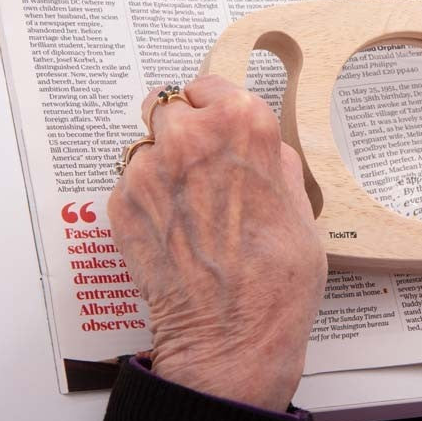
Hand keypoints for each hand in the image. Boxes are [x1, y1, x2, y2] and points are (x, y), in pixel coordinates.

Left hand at [108, 75, 326, 411]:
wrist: (233, 334)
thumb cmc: (277, 278)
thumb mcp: (301, 204)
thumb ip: (272, 160)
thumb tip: (257, 149)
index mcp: (242, 123)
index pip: (209, 85)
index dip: (214, 109)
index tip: (216, 126)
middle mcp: (189, 136)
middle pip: (168, 107)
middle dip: (182, 132)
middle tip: (199, 166)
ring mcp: (148, 170)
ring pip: (145, 147)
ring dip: (161, 167)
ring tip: (189, 209)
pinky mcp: (120, 205)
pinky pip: (129, 185)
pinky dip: (145, 200)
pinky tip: (173, 231)